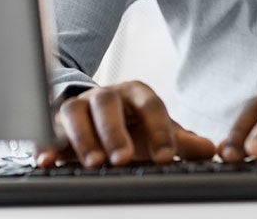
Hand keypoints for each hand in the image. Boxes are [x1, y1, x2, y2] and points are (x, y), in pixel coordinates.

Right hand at [35, 80, 216, 167]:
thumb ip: (181, 140)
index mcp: (135, 94)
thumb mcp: (156, 131)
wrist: (95, 113)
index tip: (167, 157)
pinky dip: (45, 144)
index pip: (151, 105)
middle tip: (122, 158)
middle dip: (115, 132)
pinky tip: (47, 160)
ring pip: (75, 112)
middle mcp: (105, 95)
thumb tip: (211, 149)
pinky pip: (47, 129)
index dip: (159, 130)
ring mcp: (78, 106)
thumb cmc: (131, 125)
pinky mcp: (54, 121)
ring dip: (83, 137)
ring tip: (93, 163)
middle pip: (108, 105)